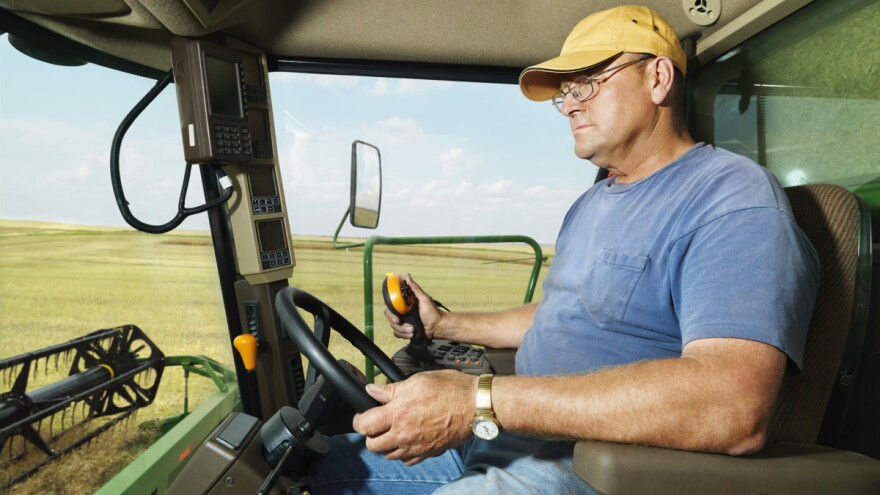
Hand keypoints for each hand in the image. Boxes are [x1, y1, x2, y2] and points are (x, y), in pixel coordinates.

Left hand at [352, 370, 476, 464]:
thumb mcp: (417, 380)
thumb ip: (391, 389)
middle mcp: (405, 434)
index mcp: (398, 413)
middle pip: (372, 445)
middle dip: (370, 434)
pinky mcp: (428, 453)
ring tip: (393, 431)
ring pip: (388, 455)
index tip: (362, 416)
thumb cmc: (451, 389)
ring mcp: (416, 446)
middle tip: (376, 423)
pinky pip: (407, 460)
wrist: (475, 405)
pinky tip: (407, 440)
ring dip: (386, 444)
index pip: (365, 425)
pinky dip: (403, 453)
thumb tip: (372, 390)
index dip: (358, 420)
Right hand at [384, 274, 444, 339]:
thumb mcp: (424, 298)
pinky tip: (412, 333)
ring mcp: (402, 321)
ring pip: (393, 325)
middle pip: (388, 314)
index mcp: (405, 303)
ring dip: (402, 328)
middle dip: (392, 318)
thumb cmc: (432, 311)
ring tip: (412, 329)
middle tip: (398, 320)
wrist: (437, 326)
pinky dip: (403, 334)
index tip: (389, 304)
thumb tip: (407, 275)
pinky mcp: (404, 330)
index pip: (391, 301)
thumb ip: (414, 288)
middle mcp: (402, 312)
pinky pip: (397, 333)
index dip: (388, 302)